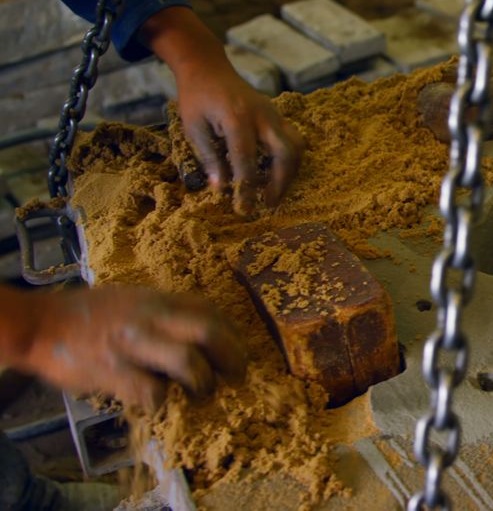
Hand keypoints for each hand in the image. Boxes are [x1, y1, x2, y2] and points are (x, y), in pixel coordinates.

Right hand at [18, 287, 246, 409]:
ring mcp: (134, 345)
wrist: (39, 324)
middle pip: (210, 332)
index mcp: (158, 301)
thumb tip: (197, 338)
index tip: (238, 351)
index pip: (210, 310)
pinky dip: (162, 404)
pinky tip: (158, 406)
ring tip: (201, 394)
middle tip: (237, 376)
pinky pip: (152, 392)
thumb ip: (163, 315)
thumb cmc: (86, 315)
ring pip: (188, 362)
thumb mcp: (132, 301)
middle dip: (233, 357)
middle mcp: (151, 319)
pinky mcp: (114, 372)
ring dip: (202, 383)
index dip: (232, 333)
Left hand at [175, 65, 303, 213]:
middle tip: (269, 202)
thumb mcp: (194, 128)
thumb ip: (209, 158)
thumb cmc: (197, 98)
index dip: (246, 188)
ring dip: (290, 172)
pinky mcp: (278, 115)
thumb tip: (220, 188)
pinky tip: (277, 172)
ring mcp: (274, 114)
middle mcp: (263, 116)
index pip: (247, 161)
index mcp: (237, 119)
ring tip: (276, 191)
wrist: (209, 68)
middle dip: (281, 182)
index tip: (244, 209)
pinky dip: (289, 159)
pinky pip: (293, 139)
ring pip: (296, 146)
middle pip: (285, 153)